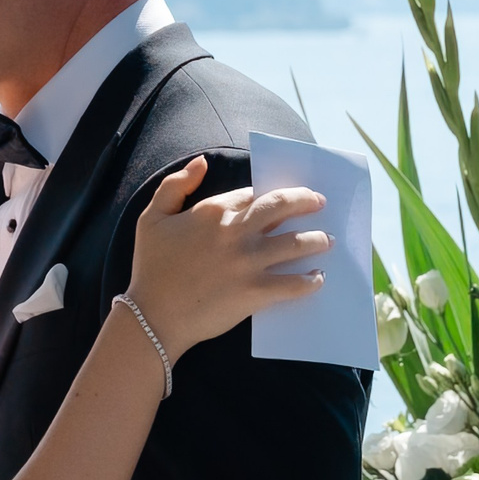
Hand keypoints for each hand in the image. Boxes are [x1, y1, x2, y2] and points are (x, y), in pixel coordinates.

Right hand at [126, 157, 329, 356]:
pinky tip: (317, 278)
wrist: (153, 317)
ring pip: (296, 243)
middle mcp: (235, 232)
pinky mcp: (255, 293)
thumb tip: (202, 162)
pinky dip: (310, 281)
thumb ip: (176, 185)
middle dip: (306, 201)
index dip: (267, 196)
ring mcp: (248, 263)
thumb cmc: (150, 268)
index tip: (278, 200)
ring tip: (327, 240)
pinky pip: (293, 283)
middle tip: (320, 202)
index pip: (252, 194)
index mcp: (213, 212)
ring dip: (317, 239)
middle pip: (282, 206)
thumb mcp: (151, 218)